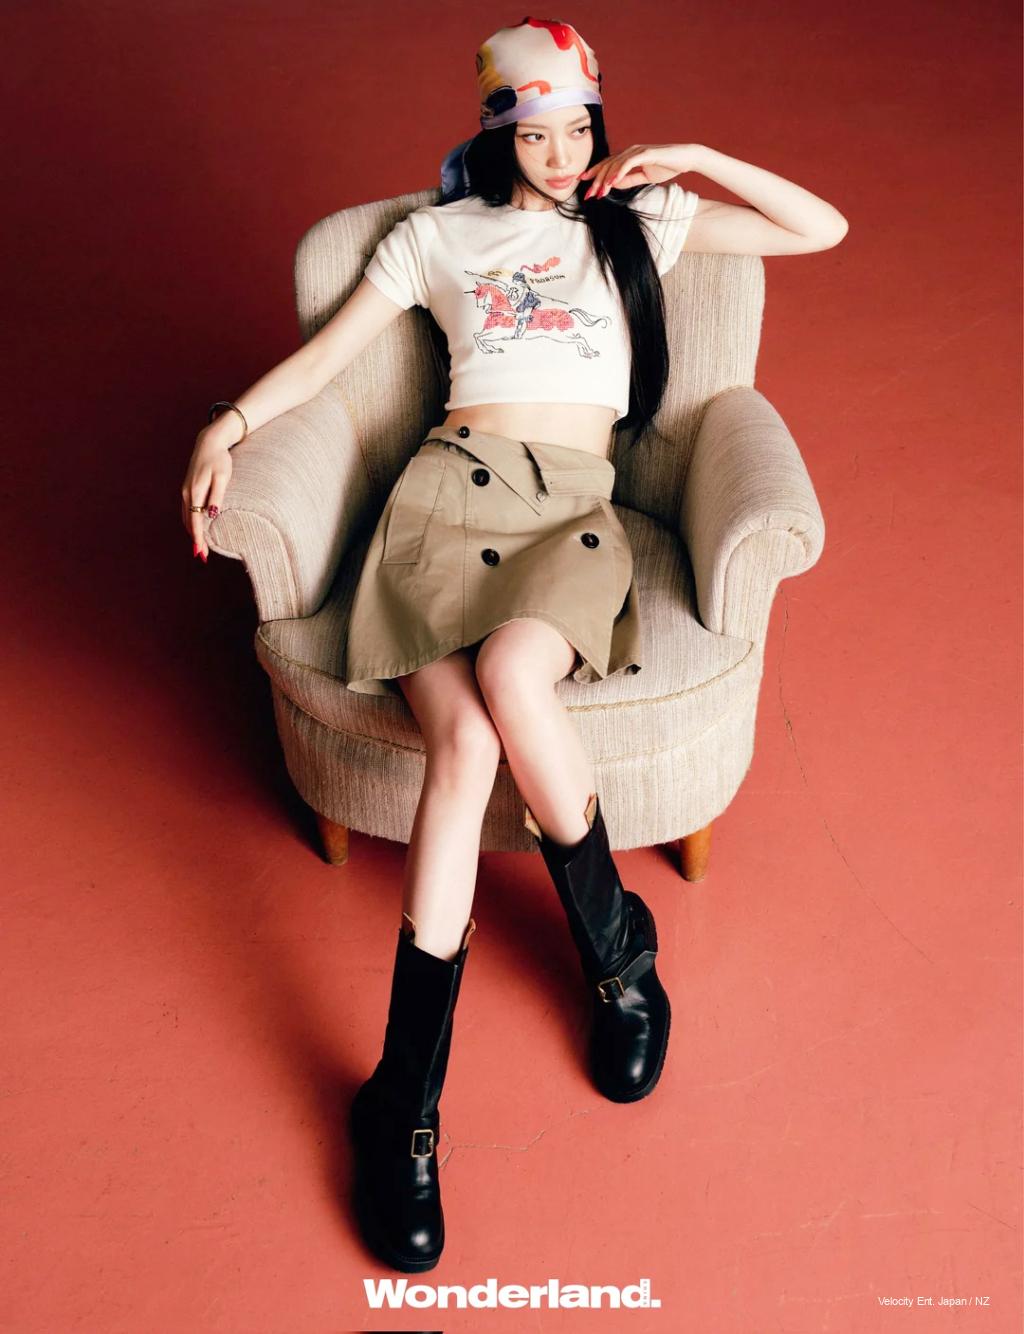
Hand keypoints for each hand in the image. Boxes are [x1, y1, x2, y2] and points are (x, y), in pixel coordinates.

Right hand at [181, 426, 232, 561]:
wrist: (208, 443)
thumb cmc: (219, 460)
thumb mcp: (222, 477)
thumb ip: (216, 496)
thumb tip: (212, 515)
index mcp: (195, 492)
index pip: (196, 521)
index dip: (198, 538)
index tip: (200, 553)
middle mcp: (186, 493)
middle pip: (189, 522)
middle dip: (195, 540)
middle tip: (203, 557)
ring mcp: (185, 491)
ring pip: (186, 517)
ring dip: (192, 533)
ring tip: (200, 547)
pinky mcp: (187, 489)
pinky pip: (186, 510)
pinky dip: (190, 522)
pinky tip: (196, 529)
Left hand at [580, 143, 700, 198]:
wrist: (685, 159)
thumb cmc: (666, 166)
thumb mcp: (644, 177)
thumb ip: (629, 180)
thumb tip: (614, 185)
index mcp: (629, 156)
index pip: (608, 164)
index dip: (595, 174)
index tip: (584, 185)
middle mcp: (630, 151)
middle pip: (608, 165)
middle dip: (596, 180)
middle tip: (588, 195)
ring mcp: (638, 151)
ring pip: (616, 165)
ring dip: (606, 180)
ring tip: (599, 193)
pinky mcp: (646, 153)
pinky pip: (628, 163)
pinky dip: (619, 173)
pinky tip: (612, 183)